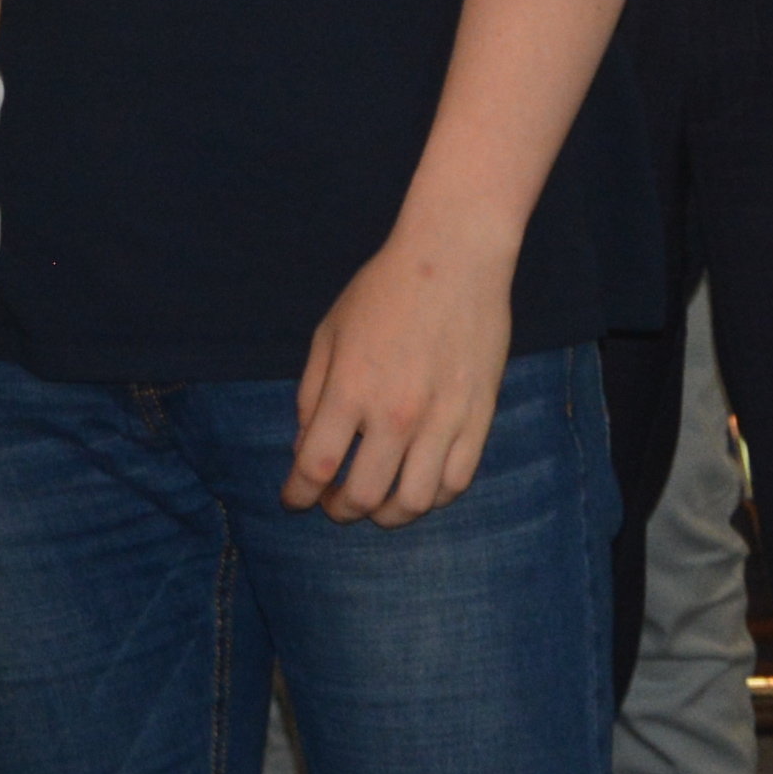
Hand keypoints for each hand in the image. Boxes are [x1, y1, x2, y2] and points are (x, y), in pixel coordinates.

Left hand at [290, 211, 513, 522]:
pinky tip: (417, 486)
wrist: (454, 258)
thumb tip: (304, 449)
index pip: (315, 467)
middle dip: (339, 511)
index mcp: (351, 389)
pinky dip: (432, 497)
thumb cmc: (383, 290)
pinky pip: (456, 482)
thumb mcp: (328, 333)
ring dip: (387, 515)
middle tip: (332, 504)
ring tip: (376, 503)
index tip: (293, 500)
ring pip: (414, 502)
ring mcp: (443, 419)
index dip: (297, 494)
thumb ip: (311, 394)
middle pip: (363, 497)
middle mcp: (396, 413)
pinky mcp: (479, 418)